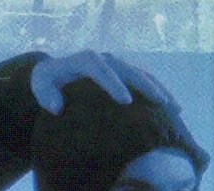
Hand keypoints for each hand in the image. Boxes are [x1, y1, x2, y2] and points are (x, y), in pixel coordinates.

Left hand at [31, 50, 177, 114]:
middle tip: (160, 103)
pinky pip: (144, 81)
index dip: (114, 84)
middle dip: (146, 86)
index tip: (125, 101)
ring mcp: (117, 65)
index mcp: (85, 60)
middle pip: (128, 70)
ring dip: (159, 90)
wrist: (54, 73)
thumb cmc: (46, 81)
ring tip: (173, 108)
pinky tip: (171, 107)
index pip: (100, 69)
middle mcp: (105, 59)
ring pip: (142, 75)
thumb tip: (57, 107)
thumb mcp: (40, 84)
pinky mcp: (124, 74)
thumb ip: (45, 95)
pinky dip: (158, 92)